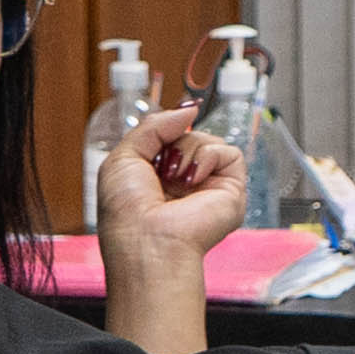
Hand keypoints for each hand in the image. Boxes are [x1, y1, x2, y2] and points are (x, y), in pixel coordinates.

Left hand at [98, 111, 248, 255]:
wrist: (147, 243)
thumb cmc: (127, 214)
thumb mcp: (123, 157)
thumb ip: (154, 126)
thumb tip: (188, 110)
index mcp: (156, 177)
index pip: (168, 138)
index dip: (164, 131)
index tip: (158, 133)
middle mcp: (183, 182)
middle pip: (188, 135)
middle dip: (172, 142)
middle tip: (160, 167)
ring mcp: (207, 186)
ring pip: (207, 140)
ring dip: (186, 151)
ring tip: (174, 178)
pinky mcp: (230, 191)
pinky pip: (229, 153)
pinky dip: (208, 157)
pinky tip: (192, 179)